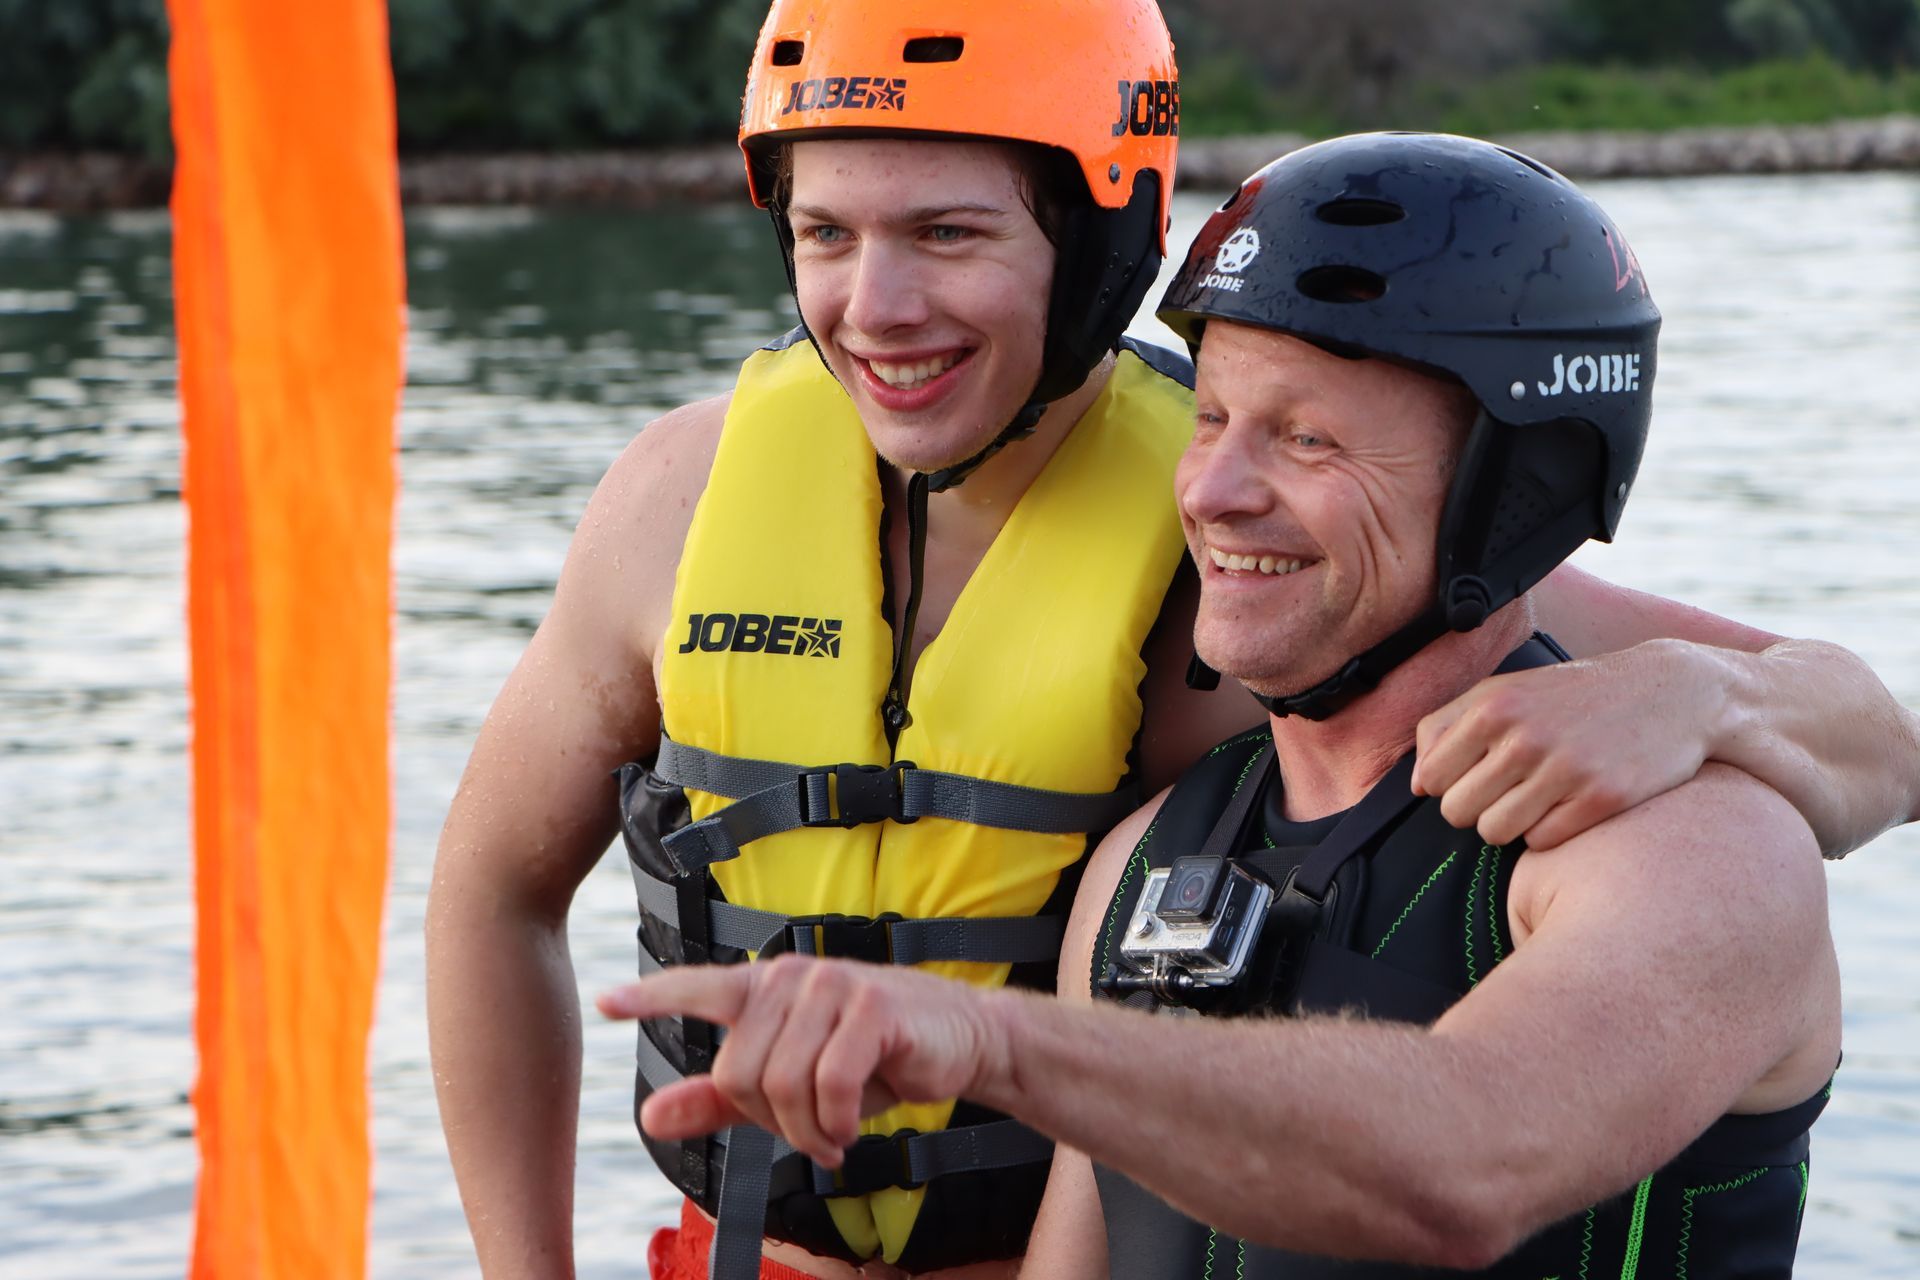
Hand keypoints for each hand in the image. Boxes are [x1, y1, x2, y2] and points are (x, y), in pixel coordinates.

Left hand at [597, 957, 1009, 1167]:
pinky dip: (837, 1122)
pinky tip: (852, 1128)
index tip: (607, 1003)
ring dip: (809, 1131)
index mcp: (766, 988)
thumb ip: (719, 1099)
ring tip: (834, 1135)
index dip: (652, 998)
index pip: (699, 987)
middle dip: (773, 1122)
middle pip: (739, 1073)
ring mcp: (833, 987)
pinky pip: (829, 1084)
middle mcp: (792, 977)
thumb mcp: (790, 1084)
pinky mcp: (872, 1008)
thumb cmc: (874, 1059)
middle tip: (811, 1133)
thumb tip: (649, 1117)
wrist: (961, 1042)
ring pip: (783, 1084)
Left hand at [1412, 639, 1721, 849]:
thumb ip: (1446, 726)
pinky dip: (1549, 831)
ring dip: (1510, 823)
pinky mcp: (1601, 799)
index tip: (1472, 775)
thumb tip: (1416, 785)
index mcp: (1492, 707)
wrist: (1673, 693)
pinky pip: (1542, 842)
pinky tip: (1568, 803)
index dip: (1446, 784)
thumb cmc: (1573, 696)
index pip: (1430, 779)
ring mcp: (1565, 769)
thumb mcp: (1505, 690)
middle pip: (1458, 812)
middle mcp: (1524, 737)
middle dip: (1476, 807)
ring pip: (1495, 833)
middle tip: (1507, 789)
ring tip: (1535, 797)